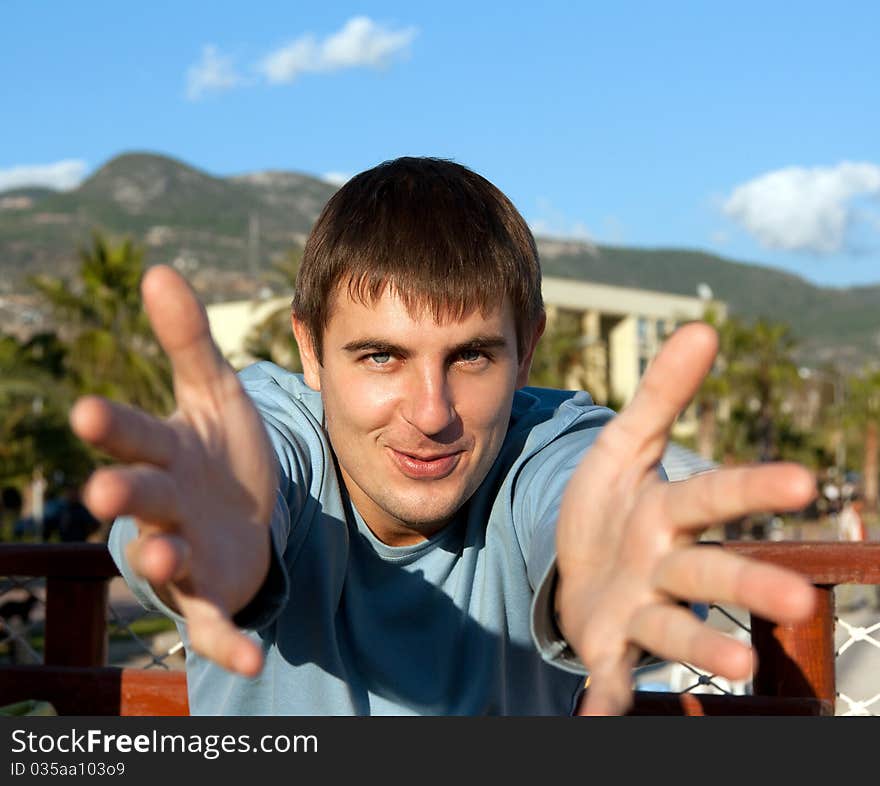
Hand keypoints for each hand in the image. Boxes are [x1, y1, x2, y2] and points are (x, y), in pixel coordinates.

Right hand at [70, 265, 277, 676]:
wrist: (249, 507)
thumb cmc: (220, 448)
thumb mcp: (213, 392)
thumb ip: (188, 341)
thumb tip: (159, 269)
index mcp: (165, 451)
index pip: (136, 436)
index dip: (115, 427)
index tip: (87, 412)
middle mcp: (166, 503)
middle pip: (143, 498)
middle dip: (126, 494)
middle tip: (105, 491)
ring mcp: (186, 551)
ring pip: (168, 557)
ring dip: (162, 559)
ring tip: (159, 557)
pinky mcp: (214, 593)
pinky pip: (217, 621)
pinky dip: (229, 641)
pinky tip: (251, 659)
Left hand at [554, 322, 816, 714]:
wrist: (575, 564)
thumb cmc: (614, 504)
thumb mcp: (625, 443)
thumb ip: (662, 393)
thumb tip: (703, 325)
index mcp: (668, 511)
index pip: (712, 496)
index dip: (753, 487)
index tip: (806, 482)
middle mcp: (664, 565)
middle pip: (709, 570)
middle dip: (750, 580)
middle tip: (797, 597)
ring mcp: (639, 609)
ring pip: (673, 627)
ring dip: (701, 645)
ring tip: (733, 663)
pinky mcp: (609, 643)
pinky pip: (613, 673)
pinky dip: (611, 694)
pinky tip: (601, 716)